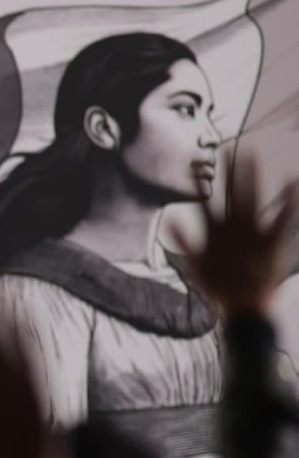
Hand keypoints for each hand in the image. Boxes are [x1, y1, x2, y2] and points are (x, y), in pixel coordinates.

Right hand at [170, 153, 298, 315]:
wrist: (245, 307)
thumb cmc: (220, 288)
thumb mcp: (196, 267)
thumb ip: (183, 242)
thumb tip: (171, 221)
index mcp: (214, 235)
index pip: (203, 203)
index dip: (197, 184)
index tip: (194, 166)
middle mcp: (233, 230)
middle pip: (230, 195)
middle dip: (230, 172)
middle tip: (230, 149)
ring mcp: (254, 234)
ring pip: (251, 199)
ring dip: (251, 177)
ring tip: (251, 154)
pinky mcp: (273, 241)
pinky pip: (282, 217)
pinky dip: (287, 200)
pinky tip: (291, 183)